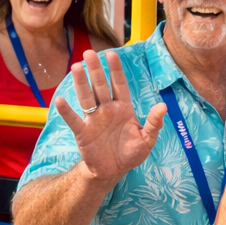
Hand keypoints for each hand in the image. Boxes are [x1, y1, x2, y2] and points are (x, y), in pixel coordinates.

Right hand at [56, 50, 166, 180]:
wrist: (113, 171)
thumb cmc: (130, 153)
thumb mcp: (147, 140)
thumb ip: (154, 123)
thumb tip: (163, 106)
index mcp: (123, 108)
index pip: (119, 85)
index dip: (115, 70)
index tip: (112, 55)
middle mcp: (107, 109)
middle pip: (100, 86)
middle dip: (95, 70)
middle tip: (89, 53)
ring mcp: (93, 119)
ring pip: (86, 97)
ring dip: (81, 83)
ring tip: (76, 67)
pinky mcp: (83, 132)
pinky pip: (73, 119)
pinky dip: (67, 111)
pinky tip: (61, 100)